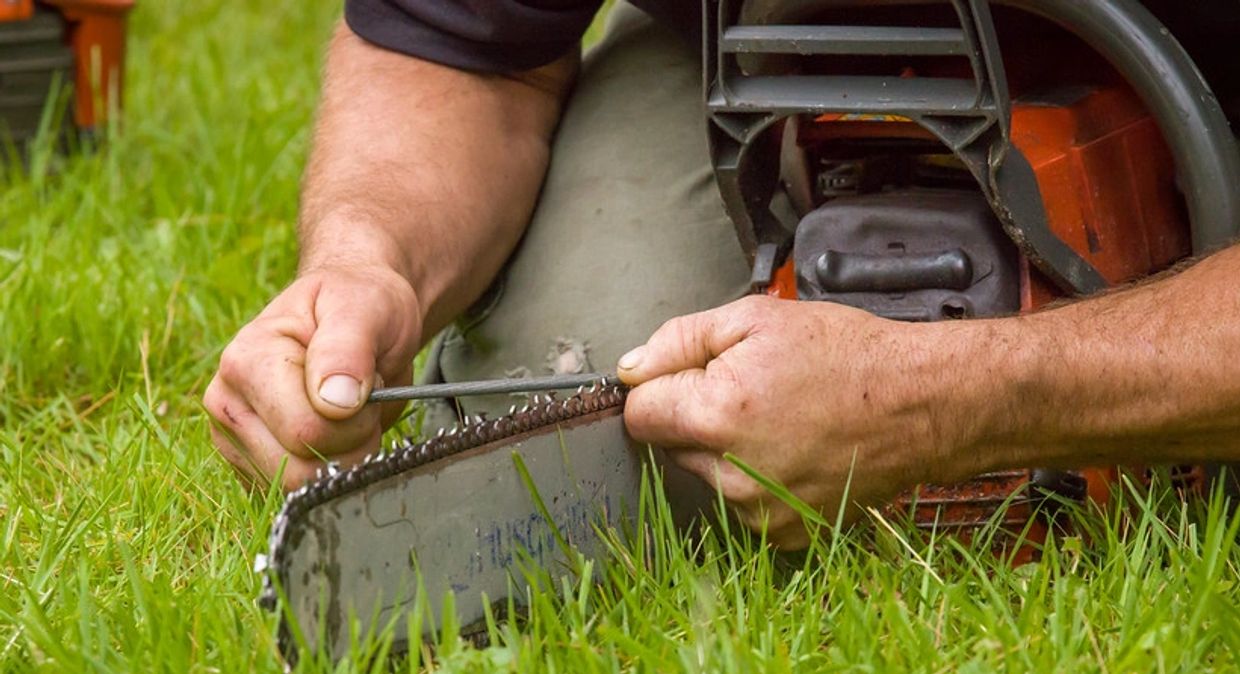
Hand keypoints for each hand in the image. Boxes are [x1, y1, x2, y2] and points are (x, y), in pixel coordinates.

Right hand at [204, 265, 420, 489]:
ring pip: (299, 490)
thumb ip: (347, 349)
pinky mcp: (249, 467)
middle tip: (364, 403)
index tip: (369, 385)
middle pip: (299, 471)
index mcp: (246, 361)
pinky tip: (335, 434)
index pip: (306, 431)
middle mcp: (227, 405)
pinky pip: (298, 495)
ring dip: (344, 458)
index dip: (356, 419)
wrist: (354, 313)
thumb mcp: (363, 309)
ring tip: (349, 413)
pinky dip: (331, 471)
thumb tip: (335, 401)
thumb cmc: (359, 306)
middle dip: (351, 444)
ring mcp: (233, 441)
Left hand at [619, 295, 984, 547]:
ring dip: (726, 451)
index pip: (638, 415)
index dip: (660, 388)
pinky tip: (794, 450)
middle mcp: (732, 474)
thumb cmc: (845, 355)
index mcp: (716, 414)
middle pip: (671, 446)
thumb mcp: (755, 319)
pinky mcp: (785, 533)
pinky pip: (743, 505)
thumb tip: (630, 370)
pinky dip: (757, 481)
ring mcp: (759, 511)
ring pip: (706, 476)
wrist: (920, 403)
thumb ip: (679, 340)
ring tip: (781, 419)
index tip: (692, 377)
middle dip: (695, 417)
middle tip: (750, 392)